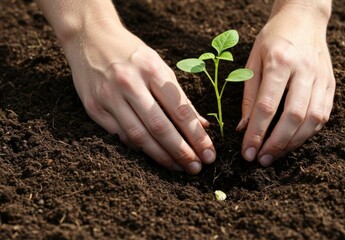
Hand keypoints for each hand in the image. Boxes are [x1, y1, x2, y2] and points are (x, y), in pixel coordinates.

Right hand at [62, 19, 215, 173]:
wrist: (90, 37)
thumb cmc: (132, 53)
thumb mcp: (160, 66)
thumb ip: (179, 96)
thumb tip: (202, 124)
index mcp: (151, 70)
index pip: (179, 109)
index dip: (196, 135)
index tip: (209, 153)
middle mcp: (129, 83)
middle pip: (160, 127)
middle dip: (181, 151)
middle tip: (197, 168)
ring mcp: (108, 96)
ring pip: (139, 136)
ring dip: (162, 156)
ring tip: (179, 167)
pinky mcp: (93, 107)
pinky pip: (120, 135)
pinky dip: (139, 148)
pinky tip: (154, 156)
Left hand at [237, 2, 334, 165]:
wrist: (305, 18)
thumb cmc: (273, 39)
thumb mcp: (253, 61)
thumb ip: (249, 96)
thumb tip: (244, 129)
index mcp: (280, 61)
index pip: (268, 105)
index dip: (257, 133)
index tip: (247, 152)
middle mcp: (304, 71)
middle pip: (293, 116)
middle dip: (276, 144)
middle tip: (261, 160)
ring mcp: (322, 78)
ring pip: (312, 119)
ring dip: (293, 143)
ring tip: (275, 156)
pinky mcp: (331, 85)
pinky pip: (324, 115)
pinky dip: (308, 133)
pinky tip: (293, 141)